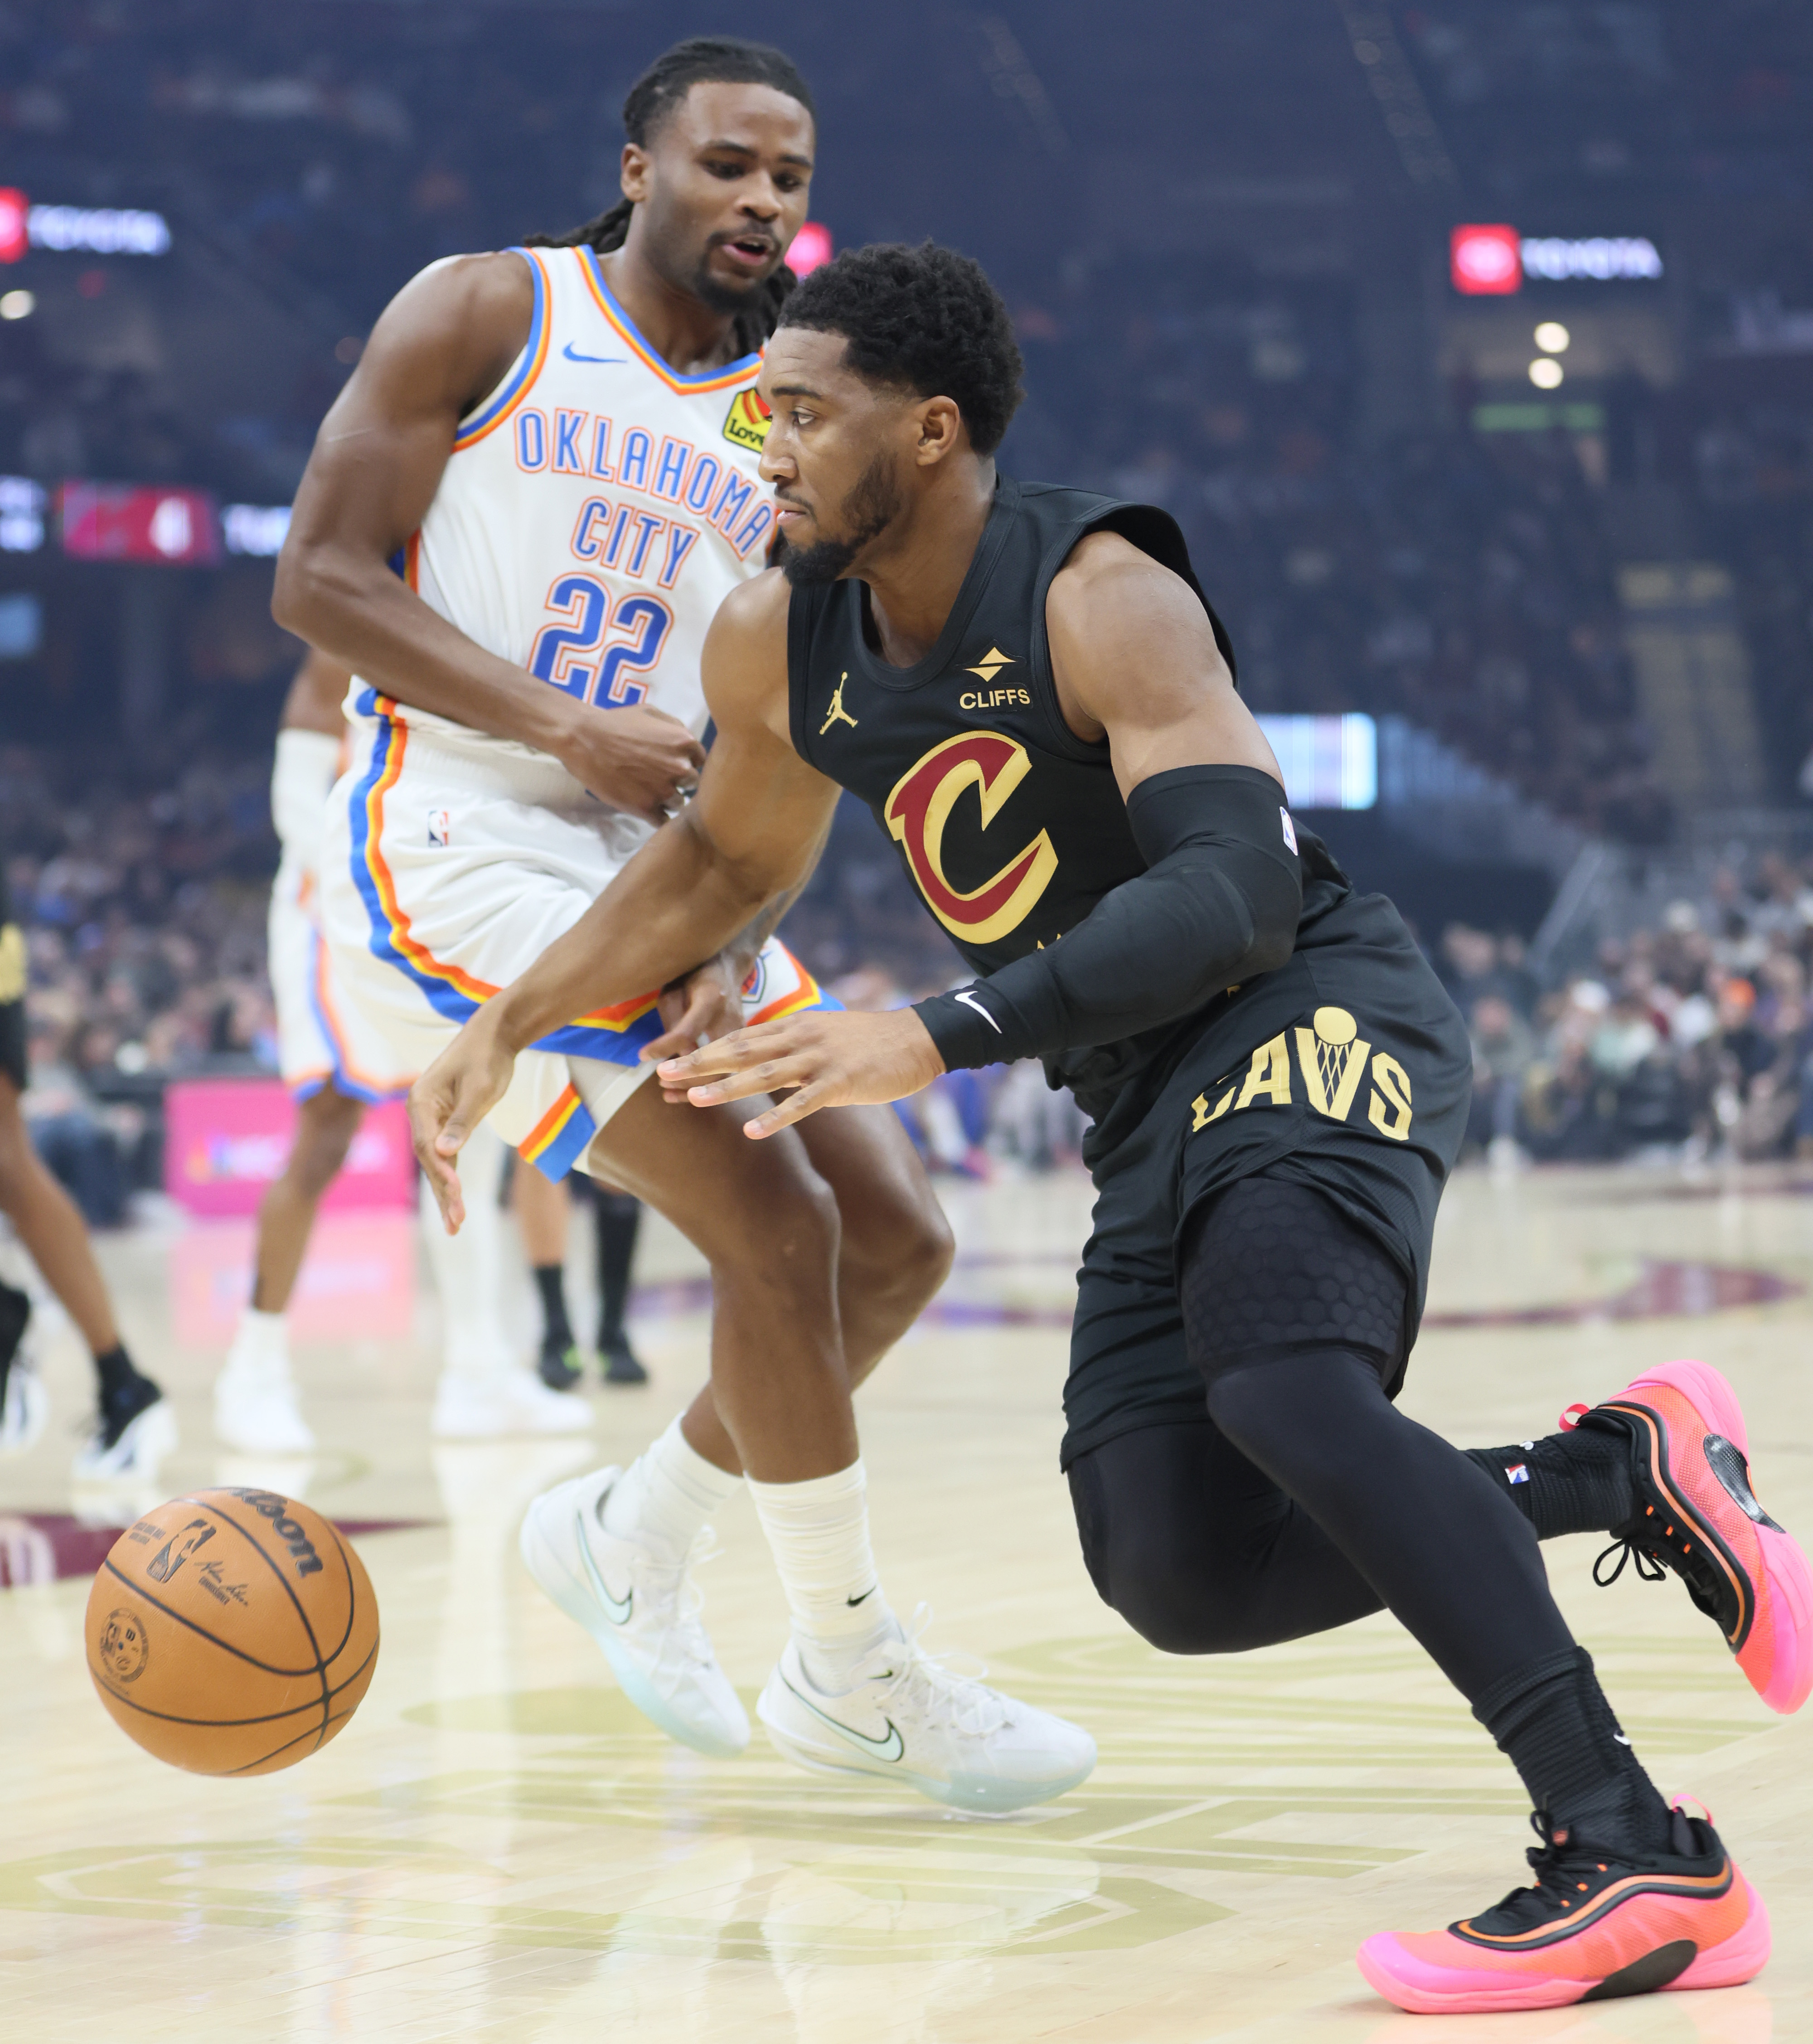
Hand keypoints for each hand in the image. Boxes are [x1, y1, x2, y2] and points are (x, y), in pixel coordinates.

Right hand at [408, 1006, 517, 1230]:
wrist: (494, 1035)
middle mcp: (421, 1112)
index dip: (441, 1171)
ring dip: (446, 1192)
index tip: (456, 1192)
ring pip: (436, 1161)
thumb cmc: (487, 1058)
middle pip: (428, 1158)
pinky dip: (451, 1177)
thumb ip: (462, 1121)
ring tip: (455, 1225)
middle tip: (456, 1223)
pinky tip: (455, 1201)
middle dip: (443, 1192)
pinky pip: (446, 1155)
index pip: (427, 1144)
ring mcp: (431, 1118)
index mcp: (421, 1101)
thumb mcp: (480, 1089)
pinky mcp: (446, 1123)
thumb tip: (445, 1152)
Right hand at [554, 700, 705, 825]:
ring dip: (667, 799)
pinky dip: (656, 815)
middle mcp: (680, 768)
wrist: (584, 740)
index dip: (685, 761)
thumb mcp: (651, 712)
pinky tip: (645, 806)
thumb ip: (676, 727)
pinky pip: (663, 820)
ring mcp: (664, 791)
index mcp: (685, 743)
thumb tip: (689, 745)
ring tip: (647, 790)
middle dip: (678, 780)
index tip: (671, 762)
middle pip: (691, 783)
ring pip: (678, 803)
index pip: (699, 760)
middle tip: (658, 776)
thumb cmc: (616, 723)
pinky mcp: (646, 809)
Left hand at [642, 954, 747, 1081]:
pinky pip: (726, 1070)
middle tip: (660, 1079)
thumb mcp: (674, 991)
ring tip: (667, 1089)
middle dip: (684, 1077)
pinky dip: (704, 1085)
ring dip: (695, 1087)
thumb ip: (673, 1022)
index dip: (663, 1047)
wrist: (726, 966)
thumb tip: (673, 1059)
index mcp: (711, 999)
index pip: (687, 1031)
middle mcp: (730, 1018)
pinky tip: (683, 1092)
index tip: (641, 1055)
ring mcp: (742, 1033)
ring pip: (723, 1072)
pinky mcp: (742, 1044)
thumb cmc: (692, 976)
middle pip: (712, 1060)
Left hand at [657, 1007, 945, 1136]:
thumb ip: (788, 1044)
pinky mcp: (841, 1082)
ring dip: (727, 1088)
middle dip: (699, 1065)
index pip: (737, 1039)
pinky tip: (753, 1132)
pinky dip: (777, 1117)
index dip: (701, 1053)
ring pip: (764, 1074)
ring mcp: (820, 1060)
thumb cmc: (869, 1041)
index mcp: (793, 1026)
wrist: (918, 1038)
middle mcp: (800, 1038)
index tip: (668, 1065)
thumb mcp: (822, 1034)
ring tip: (693, 1099)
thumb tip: (755, 1057)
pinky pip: (803, 1103)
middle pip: (740, 1052)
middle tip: (661, 1076)